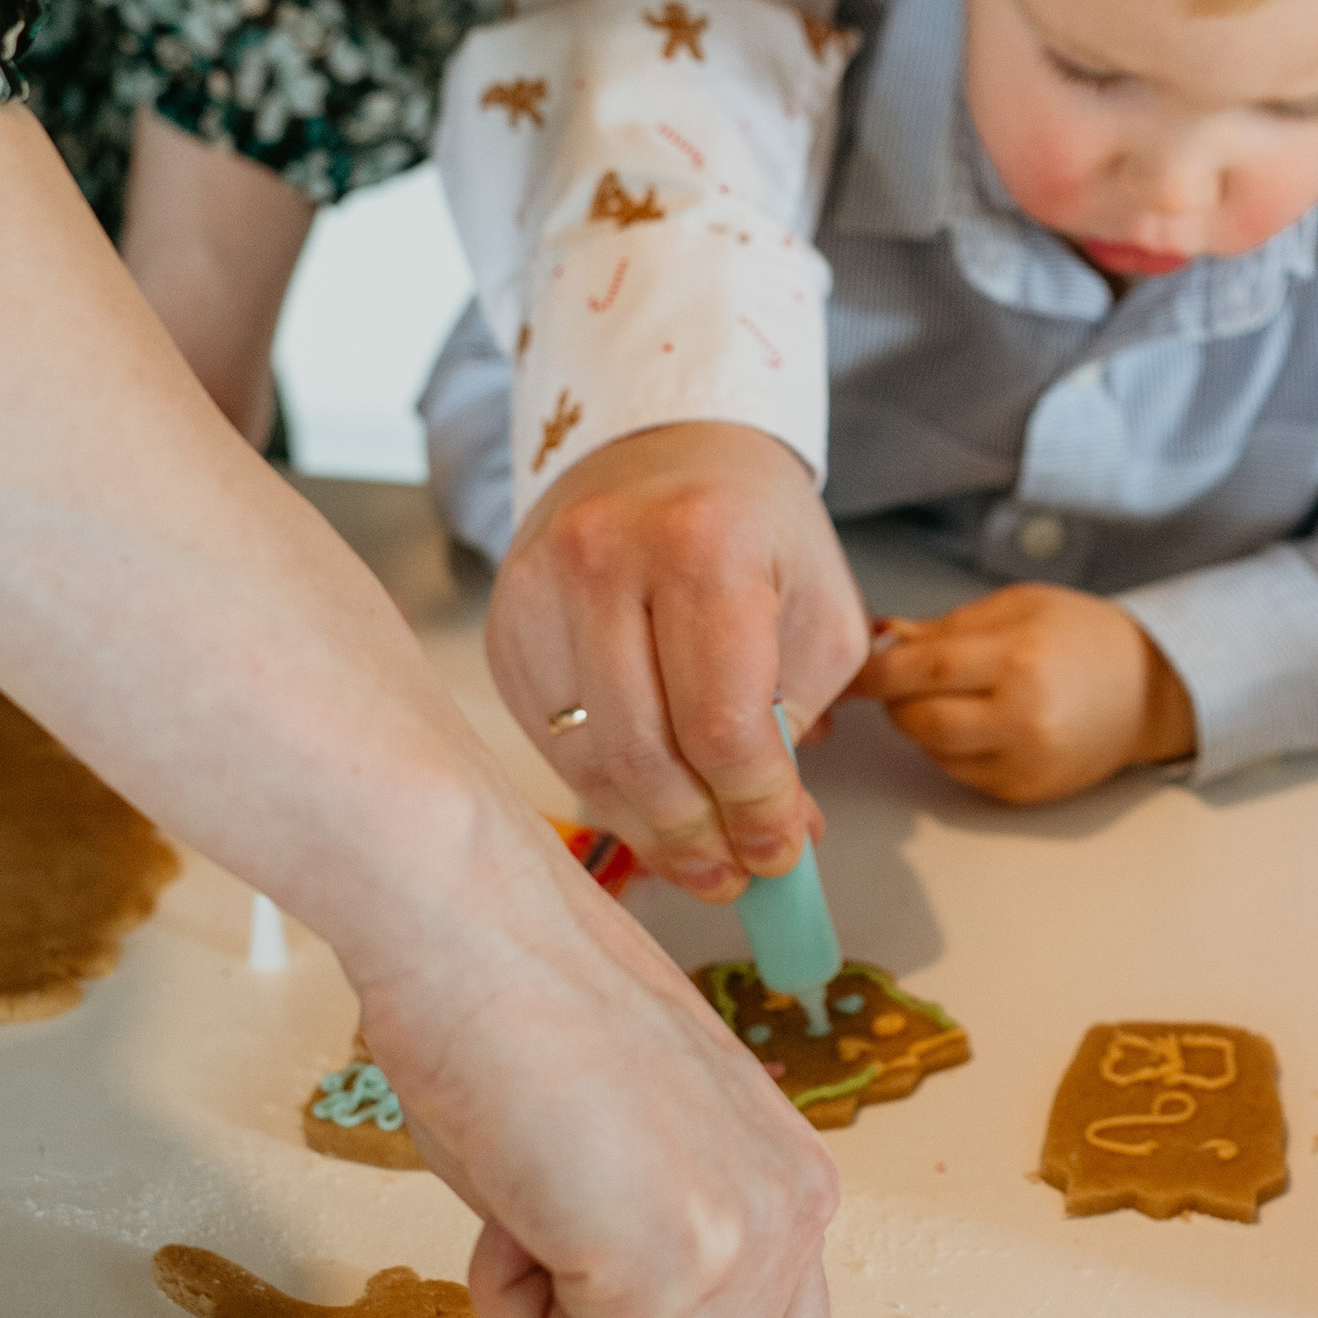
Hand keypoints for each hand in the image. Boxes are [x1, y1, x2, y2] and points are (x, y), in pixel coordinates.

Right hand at [352, 820, 839, 1317]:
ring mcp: (734, 1247)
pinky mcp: (657, 1270)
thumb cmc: (528, 1016)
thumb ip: (680, 1266)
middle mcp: (792, 1220)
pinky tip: (512, 1199)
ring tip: (534, 1195)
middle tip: (554, 1237)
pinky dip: (503, 1309)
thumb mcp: (650, 1153)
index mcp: (798, 1186)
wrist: (475, 929)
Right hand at [487, 421, 867, 896]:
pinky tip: (648, 803)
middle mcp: (604, 559)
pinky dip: (605, 787)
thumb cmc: (753, 526)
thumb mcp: (814, 605)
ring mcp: (538, 591)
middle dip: (700, 835)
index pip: (721, 723)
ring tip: (699, 859)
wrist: (665, 442)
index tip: (780, 853)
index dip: (755, 808)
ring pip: (588, 759)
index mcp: (701, 544)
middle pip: (645, 754)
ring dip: (650, 829)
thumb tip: (776, 838)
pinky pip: (550, 740)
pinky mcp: (502, 626)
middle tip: (737, 875)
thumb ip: (798, 717)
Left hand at [857, 584, 1197, 803]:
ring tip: (951, 695)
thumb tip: (884, 638)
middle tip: (900, 679)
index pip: (923, 669)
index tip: (852, 668)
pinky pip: (960, 772)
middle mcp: (1022, 718)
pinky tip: (979, 722)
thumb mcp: (1019, 607)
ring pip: (933, 751)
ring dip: (921, 724)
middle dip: (894, 700)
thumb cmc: (1084, 637)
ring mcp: (1024, 763)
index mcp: (1020, 659)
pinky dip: (952, 748)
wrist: (1150, 690)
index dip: (875, 671)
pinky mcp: (1025, 793)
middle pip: (918, 720)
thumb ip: (948, 626)